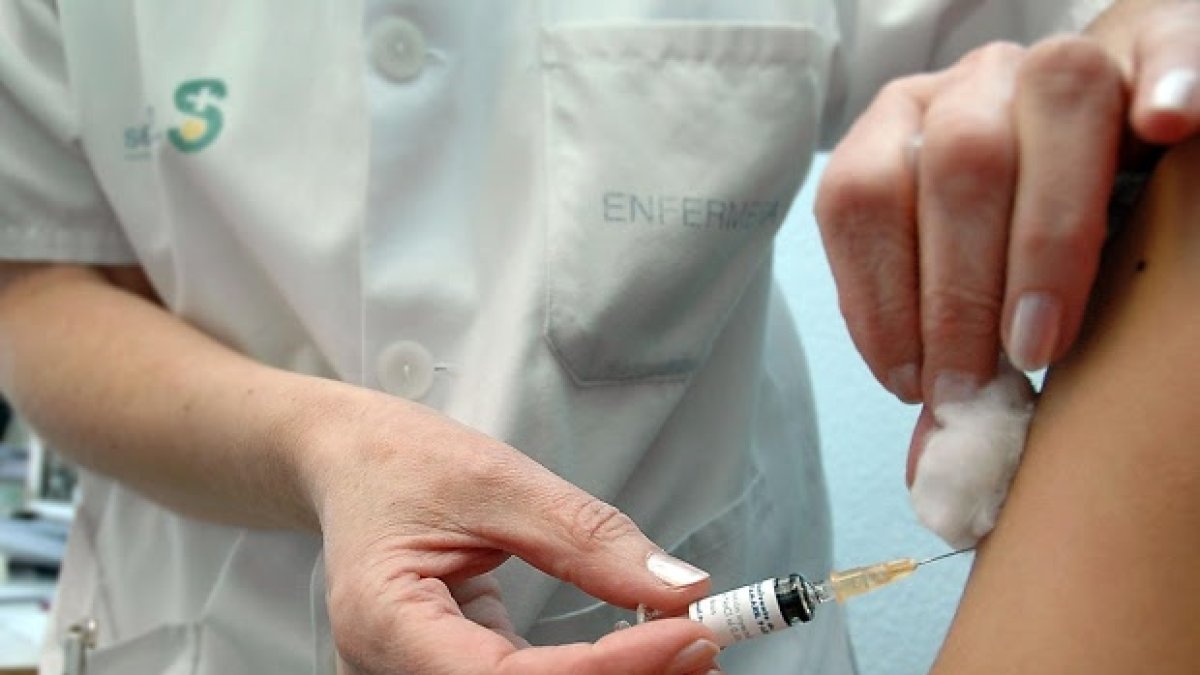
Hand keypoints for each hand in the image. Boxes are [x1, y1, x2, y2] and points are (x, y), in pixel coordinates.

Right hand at [295, 388, 720, 674]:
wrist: (350, 464)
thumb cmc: (402, 461)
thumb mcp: (496, 480)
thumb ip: (587, 537)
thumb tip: (681, 588)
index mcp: (386, 620)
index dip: (609, 670)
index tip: (688, 632)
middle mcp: (392, 673)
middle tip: (704, 644)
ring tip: (686, 645)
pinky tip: (645, 650)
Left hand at [814, 0, 1199, 480]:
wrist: (1106, 150)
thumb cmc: (1021, 245)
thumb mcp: (969, 297)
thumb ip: (951, 363)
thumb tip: (934, 475)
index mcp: (901, 133)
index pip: (861, 198)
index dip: (877, 298)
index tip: (914, 386)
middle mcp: (970, 86)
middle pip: (955, 163)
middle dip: (956, 291)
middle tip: (976, 385)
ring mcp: (1058, 59)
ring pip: (1050, 104)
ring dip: (1046, 236)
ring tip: (1043, 338)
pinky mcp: (1148, 45)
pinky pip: (1158, 42)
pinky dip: (1170, 79)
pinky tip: (1171, 124)